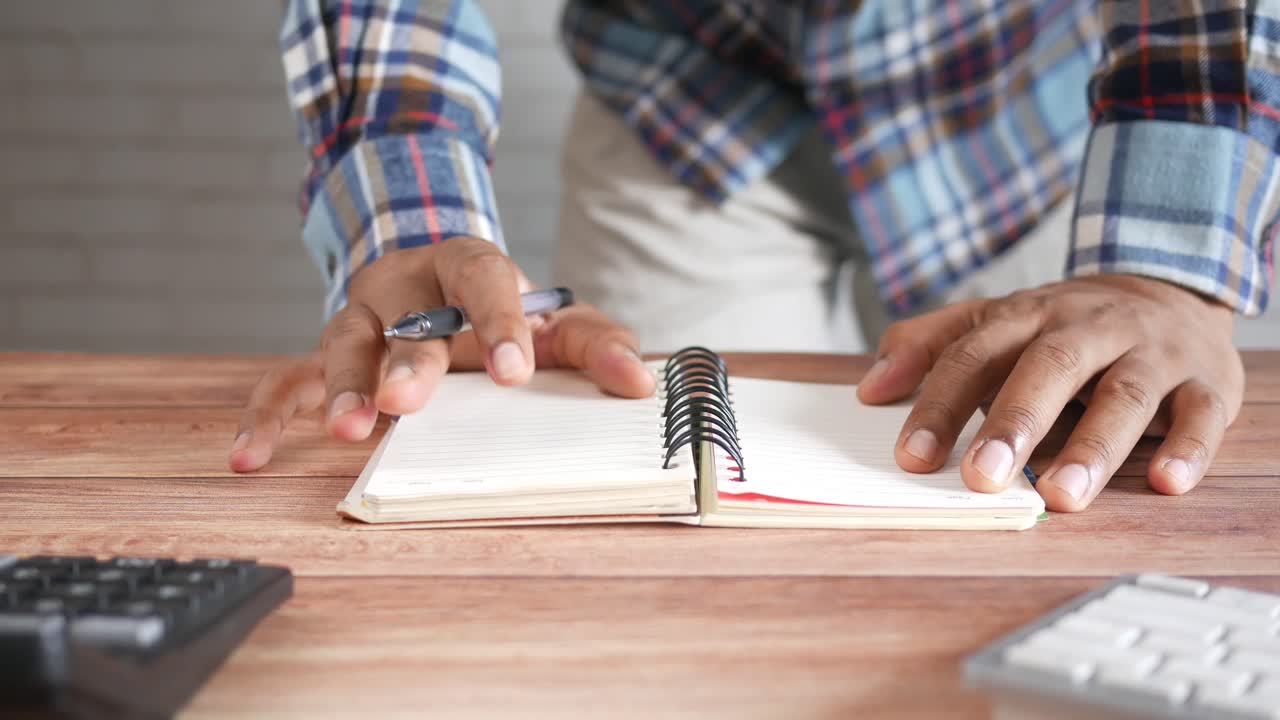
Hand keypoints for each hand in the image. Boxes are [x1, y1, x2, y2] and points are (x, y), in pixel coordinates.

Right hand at [228, 237, 654, 471]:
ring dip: (343, 386)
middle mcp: (406, 286)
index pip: (483, 280)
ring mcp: (360, 318)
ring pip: (341, 342)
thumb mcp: (555, 320)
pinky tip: (249, 458)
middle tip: (408, 402)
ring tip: (348, 430)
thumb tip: (639, 385)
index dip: (497, 322)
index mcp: (466, 266)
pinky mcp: (326, 354)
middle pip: (403, 316)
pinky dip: (267, 416)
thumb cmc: (503, 313)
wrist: (437, 280)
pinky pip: (286, 380)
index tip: (513, 371)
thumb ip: (595, 344)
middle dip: (405, 359)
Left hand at [856, 275, 1243, 511]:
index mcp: (1028, 315)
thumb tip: (869, 389)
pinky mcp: (1206, 380)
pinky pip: (1200, 413)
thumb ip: (928, 347)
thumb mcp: (993, 322)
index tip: (911, 458)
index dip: (940, 406)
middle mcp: (1089, 327)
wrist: (1166, 289)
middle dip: (1014, 423)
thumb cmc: (1062, 326)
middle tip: (982, 477)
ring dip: (1094, 447)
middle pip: (1049, 368)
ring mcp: (1151, 351)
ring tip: (1062, 494)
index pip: (975, 356)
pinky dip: (1187, 447)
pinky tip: (1165, 481)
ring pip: (1124, 393)